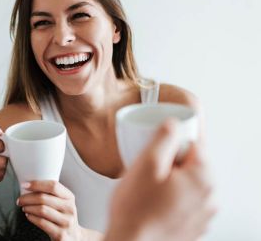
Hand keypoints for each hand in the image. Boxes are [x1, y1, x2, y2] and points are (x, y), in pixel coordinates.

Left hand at [17, 180, 83, 240]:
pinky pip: (42, 223)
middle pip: (44, 198)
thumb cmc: (63, 217)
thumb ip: (51, 194)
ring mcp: (66, 222)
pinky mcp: (60, 234)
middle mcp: (70, 208)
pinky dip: (32, 217)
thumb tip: (30, 186)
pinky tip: (28, 215)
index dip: (37, 184)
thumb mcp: (63, 203)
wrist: (74, 237)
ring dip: (29, 207)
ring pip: (42, 210)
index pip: (53, 185)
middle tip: (20, 199)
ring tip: (24, 207)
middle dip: (28, 198)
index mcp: (70, 197)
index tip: (25, 185)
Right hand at [105, 120, 216, 240]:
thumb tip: (174, 123)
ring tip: (148, 185)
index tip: (156, 147)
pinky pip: (185, 197)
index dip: (172, 140)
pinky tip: (153, 199)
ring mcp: (202, 213)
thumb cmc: (136, 209)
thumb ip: (164, 136)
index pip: (195, 142)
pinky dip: (172, 193)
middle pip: (192, 161)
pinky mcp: (192, 223)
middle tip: (149, 167)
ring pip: (187, 179)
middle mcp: (209, 197)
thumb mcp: (147, 162)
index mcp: (203, 178)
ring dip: (170, 176)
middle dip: (171, 158)